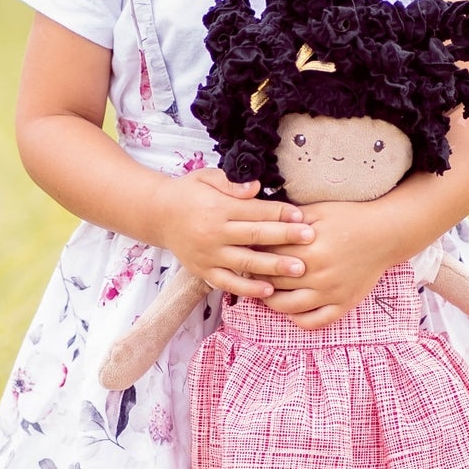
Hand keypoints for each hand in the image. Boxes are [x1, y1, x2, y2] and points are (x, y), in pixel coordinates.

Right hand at [153, 168, 313, 298]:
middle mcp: (214, 232)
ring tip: (299, 269)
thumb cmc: (189, 193)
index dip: (280, 213)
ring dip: (273, 266)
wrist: (158, 214)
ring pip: (246, 262)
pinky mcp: (204, 271)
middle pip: (255, 235)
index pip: (255, 211)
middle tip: (310, 239)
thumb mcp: (207, 177)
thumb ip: (231, 183)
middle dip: (285, 237)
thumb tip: (256, 188)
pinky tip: (268, 290)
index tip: (302, 216)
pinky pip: (228, 282)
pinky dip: (248, 288)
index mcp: (218, 207)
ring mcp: (209, 254)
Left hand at [260, 199, 406, 328]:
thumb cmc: (349, 218)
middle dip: (258, 276)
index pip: (268, 256)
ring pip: (288, 307)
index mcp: (309, 250)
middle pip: (274, 281)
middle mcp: (319, 275)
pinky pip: (315, 322)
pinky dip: (299, 320)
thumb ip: (289, 219)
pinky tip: (291, 310)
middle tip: (249, 271)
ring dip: (271, 301)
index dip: (254, 253)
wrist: (385, 233)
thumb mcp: (318, 211)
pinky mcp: (343, 304)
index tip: (246, 250)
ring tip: (265, 291)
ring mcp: (331, 293)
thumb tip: (260, 225)